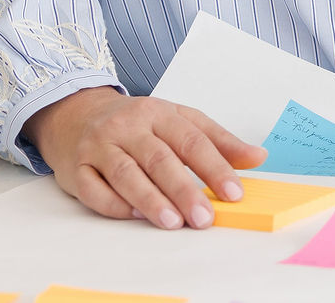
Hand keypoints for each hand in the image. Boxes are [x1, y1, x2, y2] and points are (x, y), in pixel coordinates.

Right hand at [23, 86, 265, 228]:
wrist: (77, 114)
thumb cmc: (137, 123)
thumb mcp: (179, 120)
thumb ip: (218, 141)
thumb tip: (258, 157)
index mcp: (159, 113)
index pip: (192, 140)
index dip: (215, 167)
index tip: (234, 193)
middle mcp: (128, 127)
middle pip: (159, 158)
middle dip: (184, 190)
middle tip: (204, 217)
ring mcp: (99, 146)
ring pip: (126, 173)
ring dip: (151, 200)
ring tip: (173, 221)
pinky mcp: (76, 167)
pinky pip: (94, 188)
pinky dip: (114, 204)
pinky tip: (133, 215)